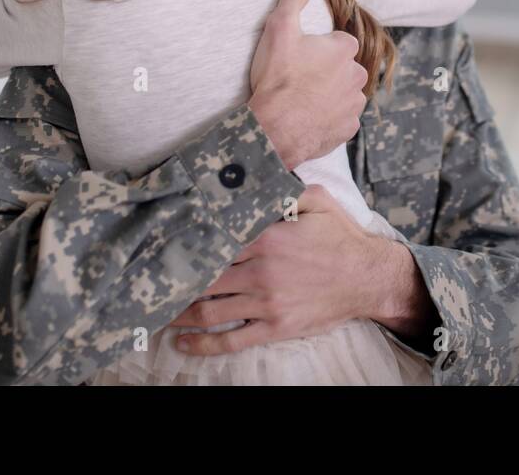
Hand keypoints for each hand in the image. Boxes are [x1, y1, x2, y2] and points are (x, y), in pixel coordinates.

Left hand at [168, 185, 405, 352]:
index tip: (160, 244)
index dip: (185, 243)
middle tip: (148, 278)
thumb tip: (256, 172)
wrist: (369, 278)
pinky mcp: (275, 327)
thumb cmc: (342, 237)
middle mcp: (260, 271)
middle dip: (173, 278)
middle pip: (203, 276)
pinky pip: (232, 341)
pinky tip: (183, 343)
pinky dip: (203, 345)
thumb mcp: (317, 200)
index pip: (213, 239)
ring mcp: (266, 303)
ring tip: (157, 310)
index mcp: (266, 238)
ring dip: (179, 312)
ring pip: (210, 310)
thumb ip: (284, 187)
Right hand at [248, 0, 367, 170]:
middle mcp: (357, 76)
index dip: (315, 48)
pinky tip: (306, 117)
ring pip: (342, 92)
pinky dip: (326, 118)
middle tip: (296, 78)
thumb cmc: (277, 78)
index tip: (296, 57)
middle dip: (323, 71)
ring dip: (327, 94)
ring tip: (299, 99)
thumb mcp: (280, 28)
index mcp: (344, 49)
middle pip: (341, 67)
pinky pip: (340, 118)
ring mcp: (353, 105)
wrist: (274, 129)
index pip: (336, 41)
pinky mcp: (347, 129)